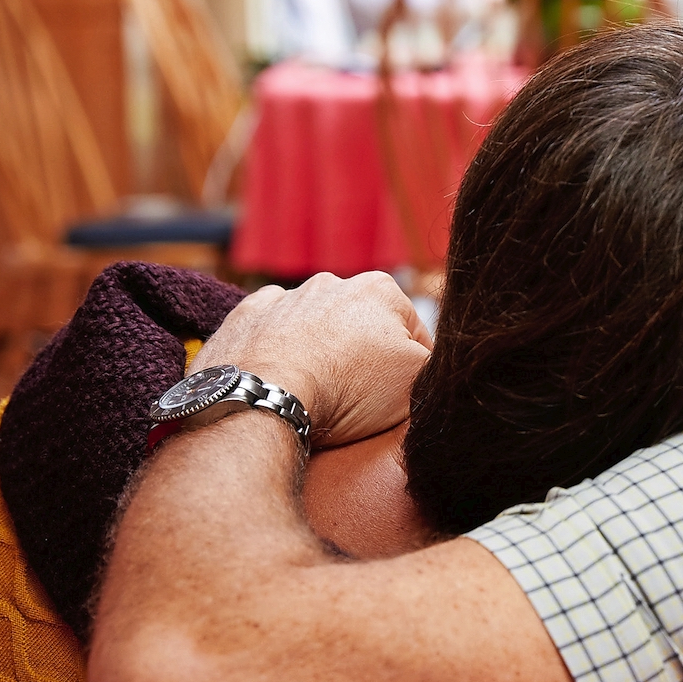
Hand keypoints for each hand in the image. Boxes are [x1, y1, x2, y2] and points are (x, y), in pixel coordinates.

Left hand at [196, 272, 432, 446]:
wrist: (265, 396)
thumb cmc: (347, 388)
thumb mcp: (418, 381)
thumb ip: (436, 364)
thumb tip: (434, 365)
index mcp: (381, 290)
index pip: (414, 335)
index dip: (413, 371)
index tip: (400, 398)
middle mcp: (332, 283)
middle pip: (363, 327)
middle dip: (363, 356)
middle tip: (357, 398)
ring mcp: (285, 297)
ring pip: (316, 327)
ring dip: (320, 351)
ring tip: (315, 390)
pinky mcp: (246, 317)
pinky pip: (270, 331)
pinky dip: (277, 350)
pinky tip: (281, 376)